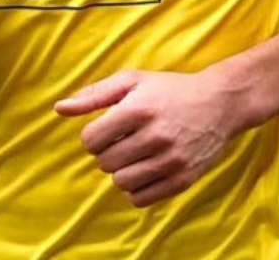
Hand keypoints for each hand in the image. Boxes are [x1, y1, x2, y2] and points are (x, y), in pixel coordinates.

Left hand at [55, 70, 244, 207]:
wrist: (219, 103)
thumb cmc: (170, 90)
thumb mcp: (132, 81)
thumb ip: (93, 95)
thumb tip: (59, 108)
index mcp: (139, 109)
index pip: (90, 140)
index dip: (93, 135)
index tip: (107, 129)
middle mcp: (155, 136)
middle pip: (104, 162)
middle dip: (107, 152)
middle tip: (123, 141)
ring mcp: (171, 160)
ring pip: (121, 182)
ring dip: (121, 171)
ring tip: (134, 155)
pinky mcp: (183, 179)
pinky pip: (141, 198)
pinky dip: (136, 188)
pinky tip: (144, 170)